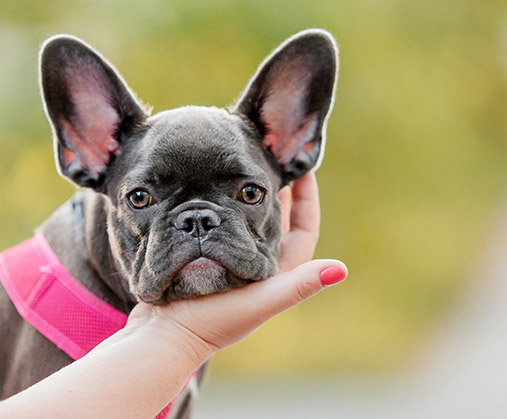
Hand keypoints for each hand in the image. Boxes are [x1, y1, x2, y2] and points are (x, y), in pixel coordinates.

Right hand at [126, 172, 343, 360]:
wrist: (164, 336)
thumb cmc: (212, 320)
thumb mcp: (259, 300)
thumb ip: (299, 286)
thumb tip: (342, 269)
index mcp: (277, 275)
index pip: (303, 228)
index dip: (307, 198)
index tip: (303, 167)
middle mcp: (257, 269)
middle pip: (277, 220)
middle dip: (279, 190)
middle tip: (272, 158)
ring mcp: (231, 267)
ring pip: (247, 221)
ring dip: (250, 196)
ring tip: (243, 167)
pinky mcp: (206, 265)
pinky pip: (222, 228)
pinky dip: (222, 207)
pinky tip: (210, 190)